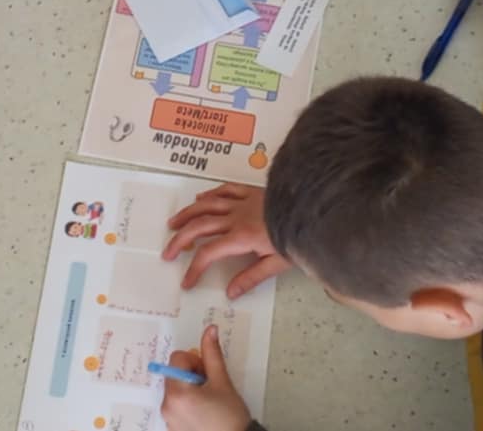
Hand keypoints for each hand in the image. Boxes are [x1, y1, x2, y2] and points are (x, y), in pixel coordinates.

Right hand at [161, 184, 289, 298]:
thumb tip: (230, 292)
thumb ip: (251, 278)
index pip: (209, 253)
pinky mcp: (250, 191)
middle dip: (180, 240)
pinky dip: (209, 194)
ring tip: (173, 224)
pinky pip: (224, 190)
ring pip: (206, 205)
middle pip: (199, 227)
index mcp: (241, 236)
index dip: (194, 269)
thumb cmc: (299, 236)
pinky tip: (200, 198)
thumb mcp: (277, 263)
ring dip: (186, 215)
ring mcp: (242, 202)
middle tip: (168, 252)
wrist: (314, 208)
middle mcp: (236, 216)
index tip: (187, 281)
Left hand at [161, 326, 252, 430]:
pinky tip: (204, 412)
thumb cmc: (230, 418)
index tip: (207, 373)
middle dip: (191, 374)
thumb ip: (213, 354)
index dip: (194, 361)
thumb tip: (210, 330)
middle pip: (174, 374)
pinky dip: (187, 403)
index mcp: (178, 393)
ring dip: (189, 389)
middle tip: (210, 387)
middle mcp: (167, 406)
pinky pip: (175, 406)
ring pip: (175, 389)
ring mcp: (168, 419)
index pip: (177, 359)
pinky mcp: (172, 428)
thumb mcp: (223, 382)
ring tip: (208, 401)